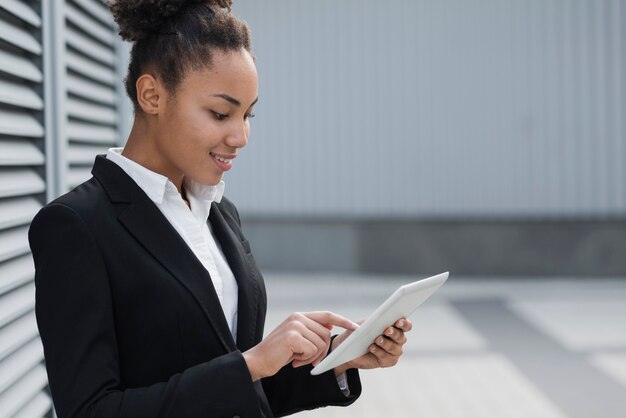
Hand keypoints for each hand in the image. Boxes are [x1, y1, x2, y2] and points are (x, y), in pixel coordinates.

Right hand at [243, 311, 358, 380]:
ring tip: (297, 358)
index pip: (327, 315)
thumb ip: (312, 331)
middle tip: (307, 359)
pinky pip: (312, 350)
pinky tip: (293, 360)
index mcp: (300, 316)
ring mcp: (295, 325)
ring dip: (312, 357)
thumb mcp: (297, 339)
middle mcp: (298, 317)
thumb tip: (330, 325)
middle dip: (321, 351)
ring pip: (321, 344)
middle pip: (327, 334)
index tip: (356, 327)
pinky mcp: (293, 336)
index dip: (343, 321)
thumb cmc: (278, 353)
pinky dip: (305, 359)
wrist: (257, 361)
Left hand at [332, 318, 412, 374]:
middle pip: (401, 336)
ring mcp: (394, 351)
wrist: (351, 348)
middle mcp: (398, 340)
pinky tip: (372, 348)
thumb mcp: (366, 323)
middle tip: (386, 330)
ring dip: (385, 343)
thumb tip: (377, 321)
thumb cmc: (361, 332)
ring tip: (376, 340)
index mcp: (396, 327)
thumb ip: (373, 321)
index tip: (398, 322)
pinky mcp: (388, 361)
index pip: (406, 325)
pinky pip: (386, 357)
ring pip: (394, 348)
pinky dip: (379, 352)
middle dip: (394, 333)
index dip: (404, 323)